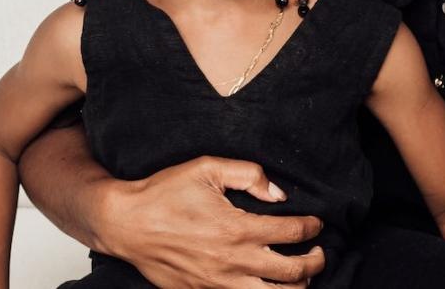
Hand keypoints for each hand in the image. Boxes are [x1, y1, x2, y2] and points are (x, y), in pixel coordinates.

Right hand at [96, 156, 325, 288]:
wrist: (125, 224)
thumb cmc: (163, 193)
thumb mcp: (206, 168)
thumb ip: (248, 174)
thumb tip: (278, 193)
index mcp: (238, 229)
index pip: (292, 233)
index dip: (312, 227)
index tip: (316, 223)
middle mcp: (234, 262)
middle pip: (293, 273)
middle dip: (315, 262)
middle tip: (319, 253)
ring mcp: (219, 284)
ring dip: (296, 287)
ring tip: (300, 276)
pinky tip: (267, 286)